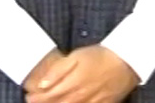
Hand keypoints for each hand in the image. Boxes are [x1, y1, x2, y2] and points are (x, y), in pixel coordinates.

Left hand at [25, 46, 139, 102]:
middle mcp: (80, 97)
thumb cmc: (100, 56)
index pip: (50, 96)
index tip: (28, 96)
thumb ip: (58, 70)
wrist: (126, 61)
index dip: (37, 98)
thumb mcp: (76, 57)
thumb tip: (42, 84)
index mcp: (73, 83)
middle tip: (32, 101)